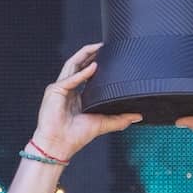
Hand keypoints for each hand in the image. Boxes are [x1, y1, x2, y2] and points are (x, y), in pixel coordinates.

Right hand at [30, 44, 141, 161]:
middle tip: (105, 46)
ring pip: (72, 64)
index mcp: (75, 94)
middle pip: (78, 64)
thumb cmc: (75, 136)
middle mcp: (66, 88)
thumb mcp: (103, 123)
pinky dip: (82, 73)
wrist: (59, 146)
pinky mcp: (54, 91)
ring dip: (85, 54)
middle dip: (90, 53)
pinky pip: (70, 78)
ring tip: (98, 47)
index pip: (84, 72)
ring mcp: (59, 88)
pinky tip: (94, 67)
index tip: (109, 56)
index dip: (95, 62)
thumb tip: (138, 116)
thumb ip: (120, 119)